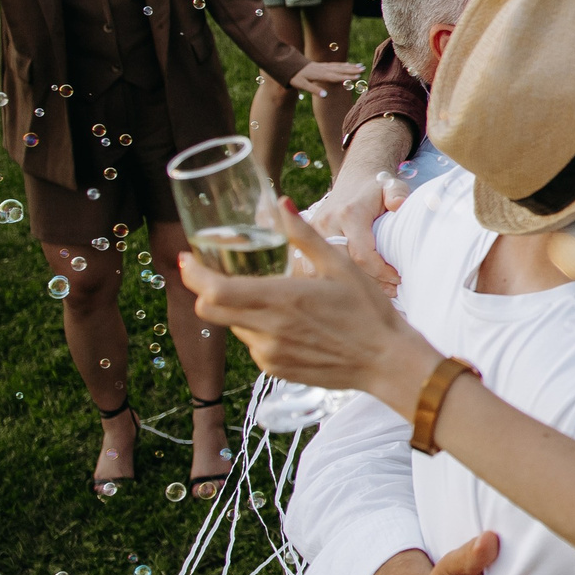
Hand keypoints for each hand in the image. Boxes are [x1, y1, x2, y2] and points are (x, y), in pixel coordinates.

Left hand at [181, 197, 439, 410]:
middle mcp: (268, 330)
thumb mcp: (340, 265)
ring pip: (232, 327)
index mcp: (281, 299)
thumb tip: (282, 204)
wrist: (386, 362)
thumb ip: (304, 235)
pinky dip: (257, 329)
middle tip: (212, 273)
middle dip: (204, 290)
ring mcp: (269, 354)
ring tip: (268, 298)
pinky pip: (252, 345)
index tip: (188, 259)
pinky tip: (286, 323)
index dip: (193, 275)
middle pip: (210, 310)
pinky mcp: (275, 370)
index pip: (214, 290)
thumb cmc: (368, 311)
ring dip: (237, 310)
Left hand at [290, 59, 365, 97]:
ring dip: (350, 66)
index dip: (347, 77)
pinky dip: (343, 64)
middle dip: (352, 70)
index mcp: (320, 75)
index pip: (336, 77)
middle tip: (363, 69)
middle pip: (340, 70)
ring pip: (339, 66)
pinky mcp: (322, 65)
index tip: (357, 77)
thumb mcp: (302, 85)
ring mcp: (323, 66)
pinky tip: (348, 65)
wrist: (288, 65)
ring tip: (360, 66)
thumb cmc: (295, 77)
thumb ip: (314, 90)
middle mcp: (324, 69)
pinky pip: (335, 64)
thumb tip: (326, 96)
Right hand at [316, 166, 402, 293]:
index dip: (381, 272)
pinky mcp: (306, 240)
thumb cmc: (377, 188)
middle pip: (344, 267)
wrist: (354, 178)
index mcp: (349, 214)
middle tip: (392, 291)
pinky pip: (314, 269)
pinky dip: (332, 281)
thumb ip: (398, 194)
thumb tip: (398, 206)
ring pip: (326, 271)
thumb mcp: (392, 186)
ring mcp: (313, 233)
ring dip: (350, 285)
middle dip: (369, 283)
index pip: (362, 255)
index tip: (397, 278)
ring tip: (377, 292)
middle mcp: (326, 224)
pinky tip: (354, 287)